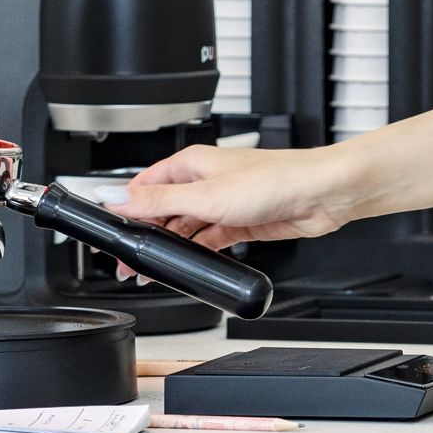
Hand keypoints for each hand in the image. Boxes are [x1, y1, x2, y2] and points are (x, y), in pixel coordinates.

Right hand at [112, 144, 372, 251]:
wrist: (321, 194)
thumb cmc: (274, 180)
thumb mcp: (205, 196)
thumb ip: (159, 202)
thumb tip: (118, 199)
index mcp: (191, 163)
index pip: (145, 185)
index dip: (125, 208)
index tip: (112, 231)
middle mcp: (205, 180)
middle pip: (163, 209)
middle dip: (146, 234)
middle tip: (130, 261)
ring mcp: (223, 202)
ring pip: (185, 227)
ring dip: (171, 247)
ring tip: (154, 269)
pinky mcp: (239, 222)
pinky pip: (209, 240)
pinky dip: (198, 252)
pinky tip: (189, 264)